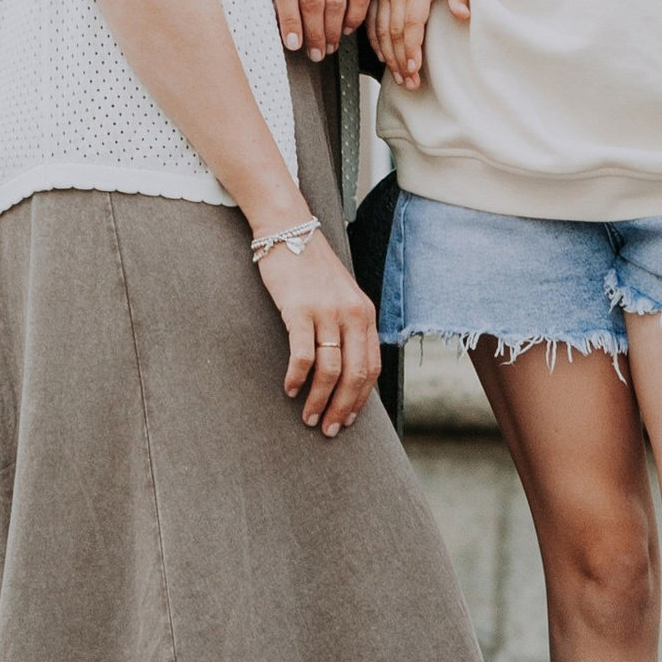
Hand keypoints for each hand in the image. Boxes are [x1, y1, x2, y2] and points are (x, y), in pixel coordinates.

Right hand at [256, 233, 381, 435]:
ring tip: (309, 417)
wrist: (290, 231)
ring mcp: (327, 312)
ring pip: (331, 370)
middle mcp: (352, 315)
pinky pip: (303, 355)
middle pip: (355, 375)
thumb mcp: (342, 296)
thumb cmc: (311, 268)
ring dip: (320, 400)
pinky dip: (298, 378)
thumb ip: (348, 326)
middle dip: (343, 408)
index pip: (372, 368)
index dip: (361, 399)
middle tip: (329, 430)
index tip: (349, 419)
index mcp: (365, 314)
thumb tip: (346, 367)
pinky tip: (290, 389)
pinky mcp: (300, 310)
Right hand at [369, 0, 468, 90]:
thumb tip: (462, 15)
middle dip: (400, 61)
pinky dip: (374, 38)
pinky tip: (381, 53)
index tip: (414, 69)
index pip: (410, 24)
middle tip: (408, 82)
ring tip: (396, 75)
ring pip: (379, 28)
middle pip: (393, 32)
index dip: (410, 50)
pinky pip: (370, 17)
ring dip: (387, 54)